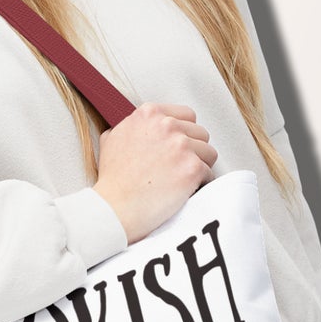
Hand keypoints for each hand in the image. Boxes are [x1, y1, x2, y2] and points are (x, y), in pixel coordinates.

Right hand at [92, 102, 216, 242]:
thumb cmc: (113, 179)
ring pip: (209, 152)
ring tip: (183, 179)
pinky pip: (209, 173)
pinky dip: (200, 184)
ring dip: (199, 165)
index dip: (184, 133)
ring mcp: (181, 146)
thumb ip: (130, 126)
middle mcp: (167, 125)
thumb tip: (139, 126)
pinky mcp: (192, 168)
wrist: (115, 207)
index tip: (178, 146)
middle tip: (180, 166)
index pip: (186, 115)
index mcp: (149, 114)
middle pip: (200, 133)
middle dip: (193, 150)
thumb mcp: (111, 139)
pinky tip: (186, 190)